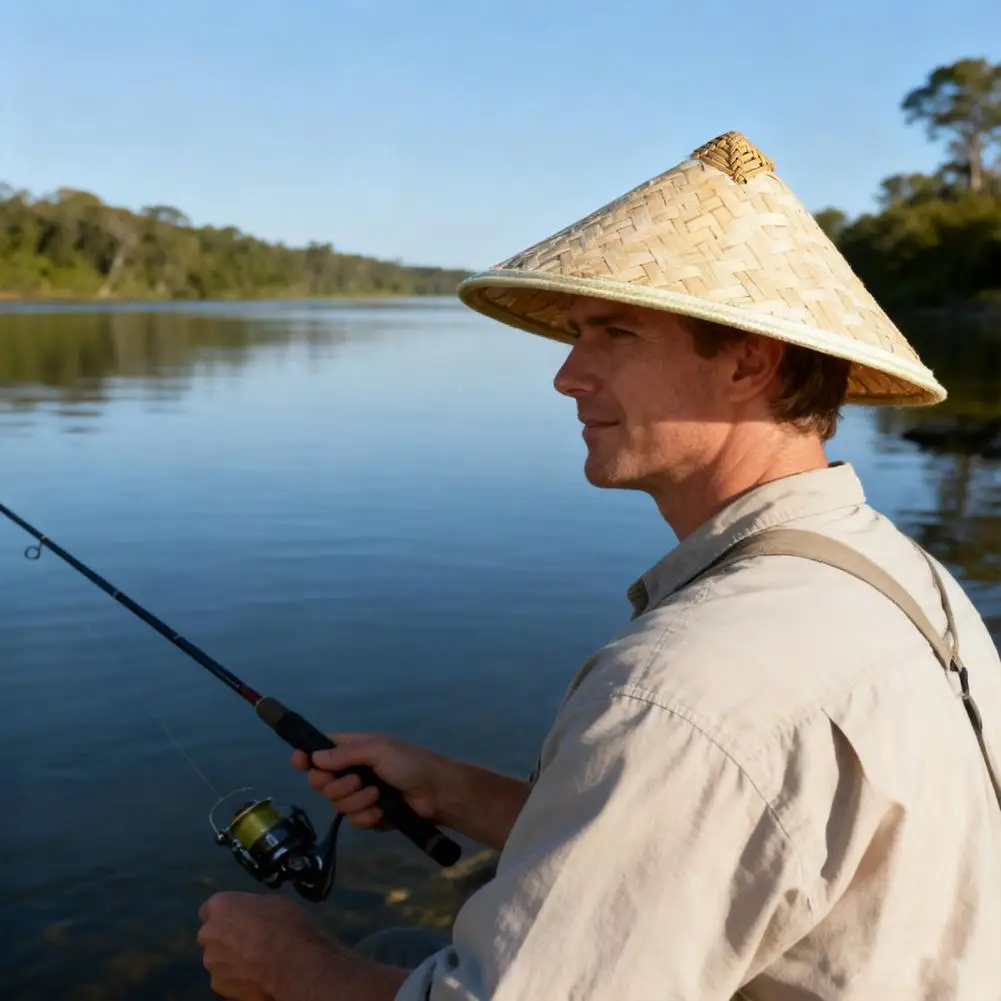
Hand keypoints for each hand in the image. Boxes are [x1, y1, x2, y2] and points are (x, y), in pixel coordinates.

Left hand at [196, 891, 329, 999]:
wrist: (292, 965)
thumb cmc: (285, 924)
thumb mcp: (275, 902)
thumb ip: (254, 907)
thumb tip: (252, 914)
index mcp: (221, 906)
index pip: (209, 909)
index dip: (226, 913)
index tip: (240, 918)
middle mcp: (209, 933)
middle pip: (211, 935)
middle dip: (224, 937)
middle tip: (248, 939)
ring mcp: (212, 962)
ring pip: (217, 958)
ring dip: (229, 958)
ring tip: (254, 962)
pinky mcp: (219, 986)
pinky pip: (225, 978)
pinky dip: (236, 978)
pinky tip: (255, 977)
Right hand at [290, 732, 447, 830]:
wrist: (437, 793)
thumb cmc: (410, 763)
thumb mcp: (379, 750)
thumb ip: (346, 753)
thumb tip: (315, 758)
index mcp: (353, 749)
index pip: (320, 750)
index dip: (306, 756)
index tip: (299, 763)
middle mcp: (352, 770)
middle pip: (321, 782)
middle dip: (336, 785)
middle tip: (357, 782)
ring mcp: (359, 794)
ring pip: (336, 804)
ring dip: (356, 802)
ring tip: (377, 796)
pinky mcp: (368, 815)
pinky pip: (352, 821)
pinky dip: (366, 817)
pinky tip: (381, 813)